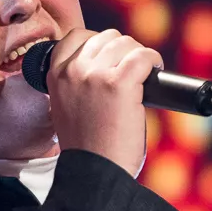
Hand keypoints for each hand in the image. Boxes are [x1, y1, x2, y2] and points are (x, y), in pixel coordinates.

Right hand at [45, 27, 162, 177]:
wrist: (95, 174)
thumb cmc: (88, 148)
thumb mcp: (68, 108)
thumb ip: (78, 83)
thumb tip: (108, 65)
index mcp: (55, 76)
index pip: (77, 36)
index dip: (101, 43)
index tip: (113, 58)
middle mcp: (72, 71)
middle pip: (107, 38)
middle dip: (124, 51)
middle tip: (134, 71)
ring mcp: (95, 75)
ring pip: (126, 44)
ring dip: (139, 56)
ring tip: (145, 74)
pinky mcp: (119, 83)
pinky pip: (143, 56)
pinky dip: (154, 61)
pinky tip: (156, 71)